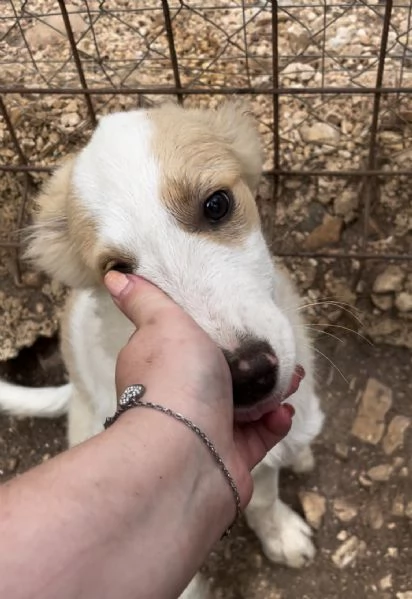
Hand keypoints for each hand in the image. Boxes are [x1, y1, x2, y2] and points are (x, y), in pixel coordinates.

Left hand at [104, 271, 292, 507]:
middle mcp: (180, 399)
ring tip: (294, 379)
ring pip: (246, 406)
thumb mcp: (163, 323)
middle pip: (224, 376)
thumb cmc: (176, 380)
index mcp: (162, 367)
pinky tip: (283, 411)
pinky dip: (273, 423)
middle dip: (256, 363)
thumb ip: (146, 299)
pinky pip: (258, 437)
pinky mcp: (230, 457)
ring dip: (272, 391)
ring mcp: (205, 430)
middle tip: (280, 355)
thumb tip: (114, 276)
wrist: (186, 453)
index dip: (217, 334)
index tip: (244, 324)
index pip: (188, 346)